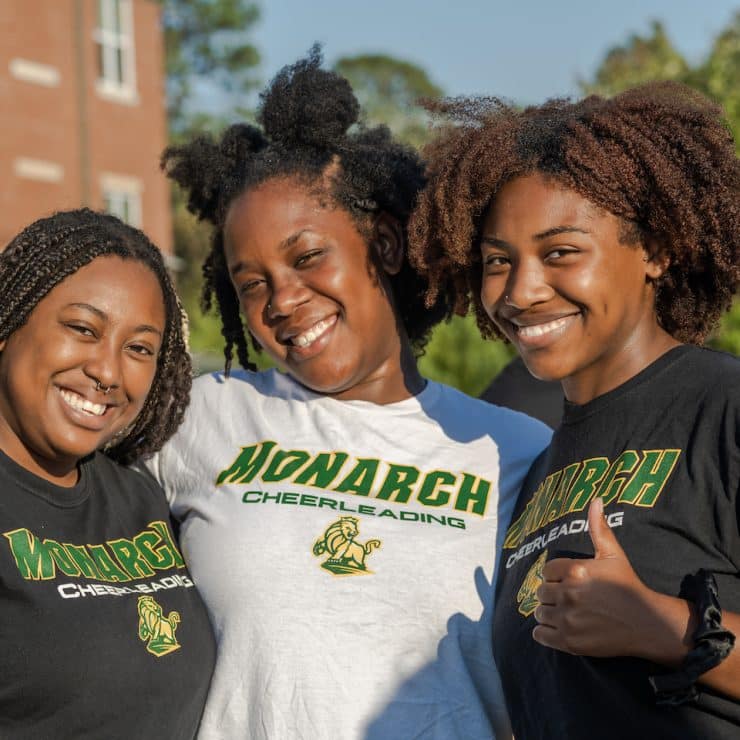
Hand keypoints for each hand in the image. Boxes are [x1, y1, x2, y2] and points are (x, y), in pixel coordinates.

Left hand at [532, 497, 656, 657]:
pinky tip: (558, 627)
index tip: (569, 580)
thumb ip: (599, 528)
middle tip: (567, 597)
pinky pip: (540, 635)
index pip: (546, 570)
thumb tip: (595, 499)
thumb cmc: (629, 586)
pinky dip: (544, 632)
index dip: (555, 575)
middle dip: (551, 593)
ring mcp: (569, 620)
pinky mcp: (570, 642)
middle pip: (541, 592)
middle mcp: (570, 594)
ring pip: (539, 612)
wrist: (647, 624)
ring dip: (548, 612)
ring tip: (564, 611)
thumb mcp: (614, 554)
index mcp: (576, 571)